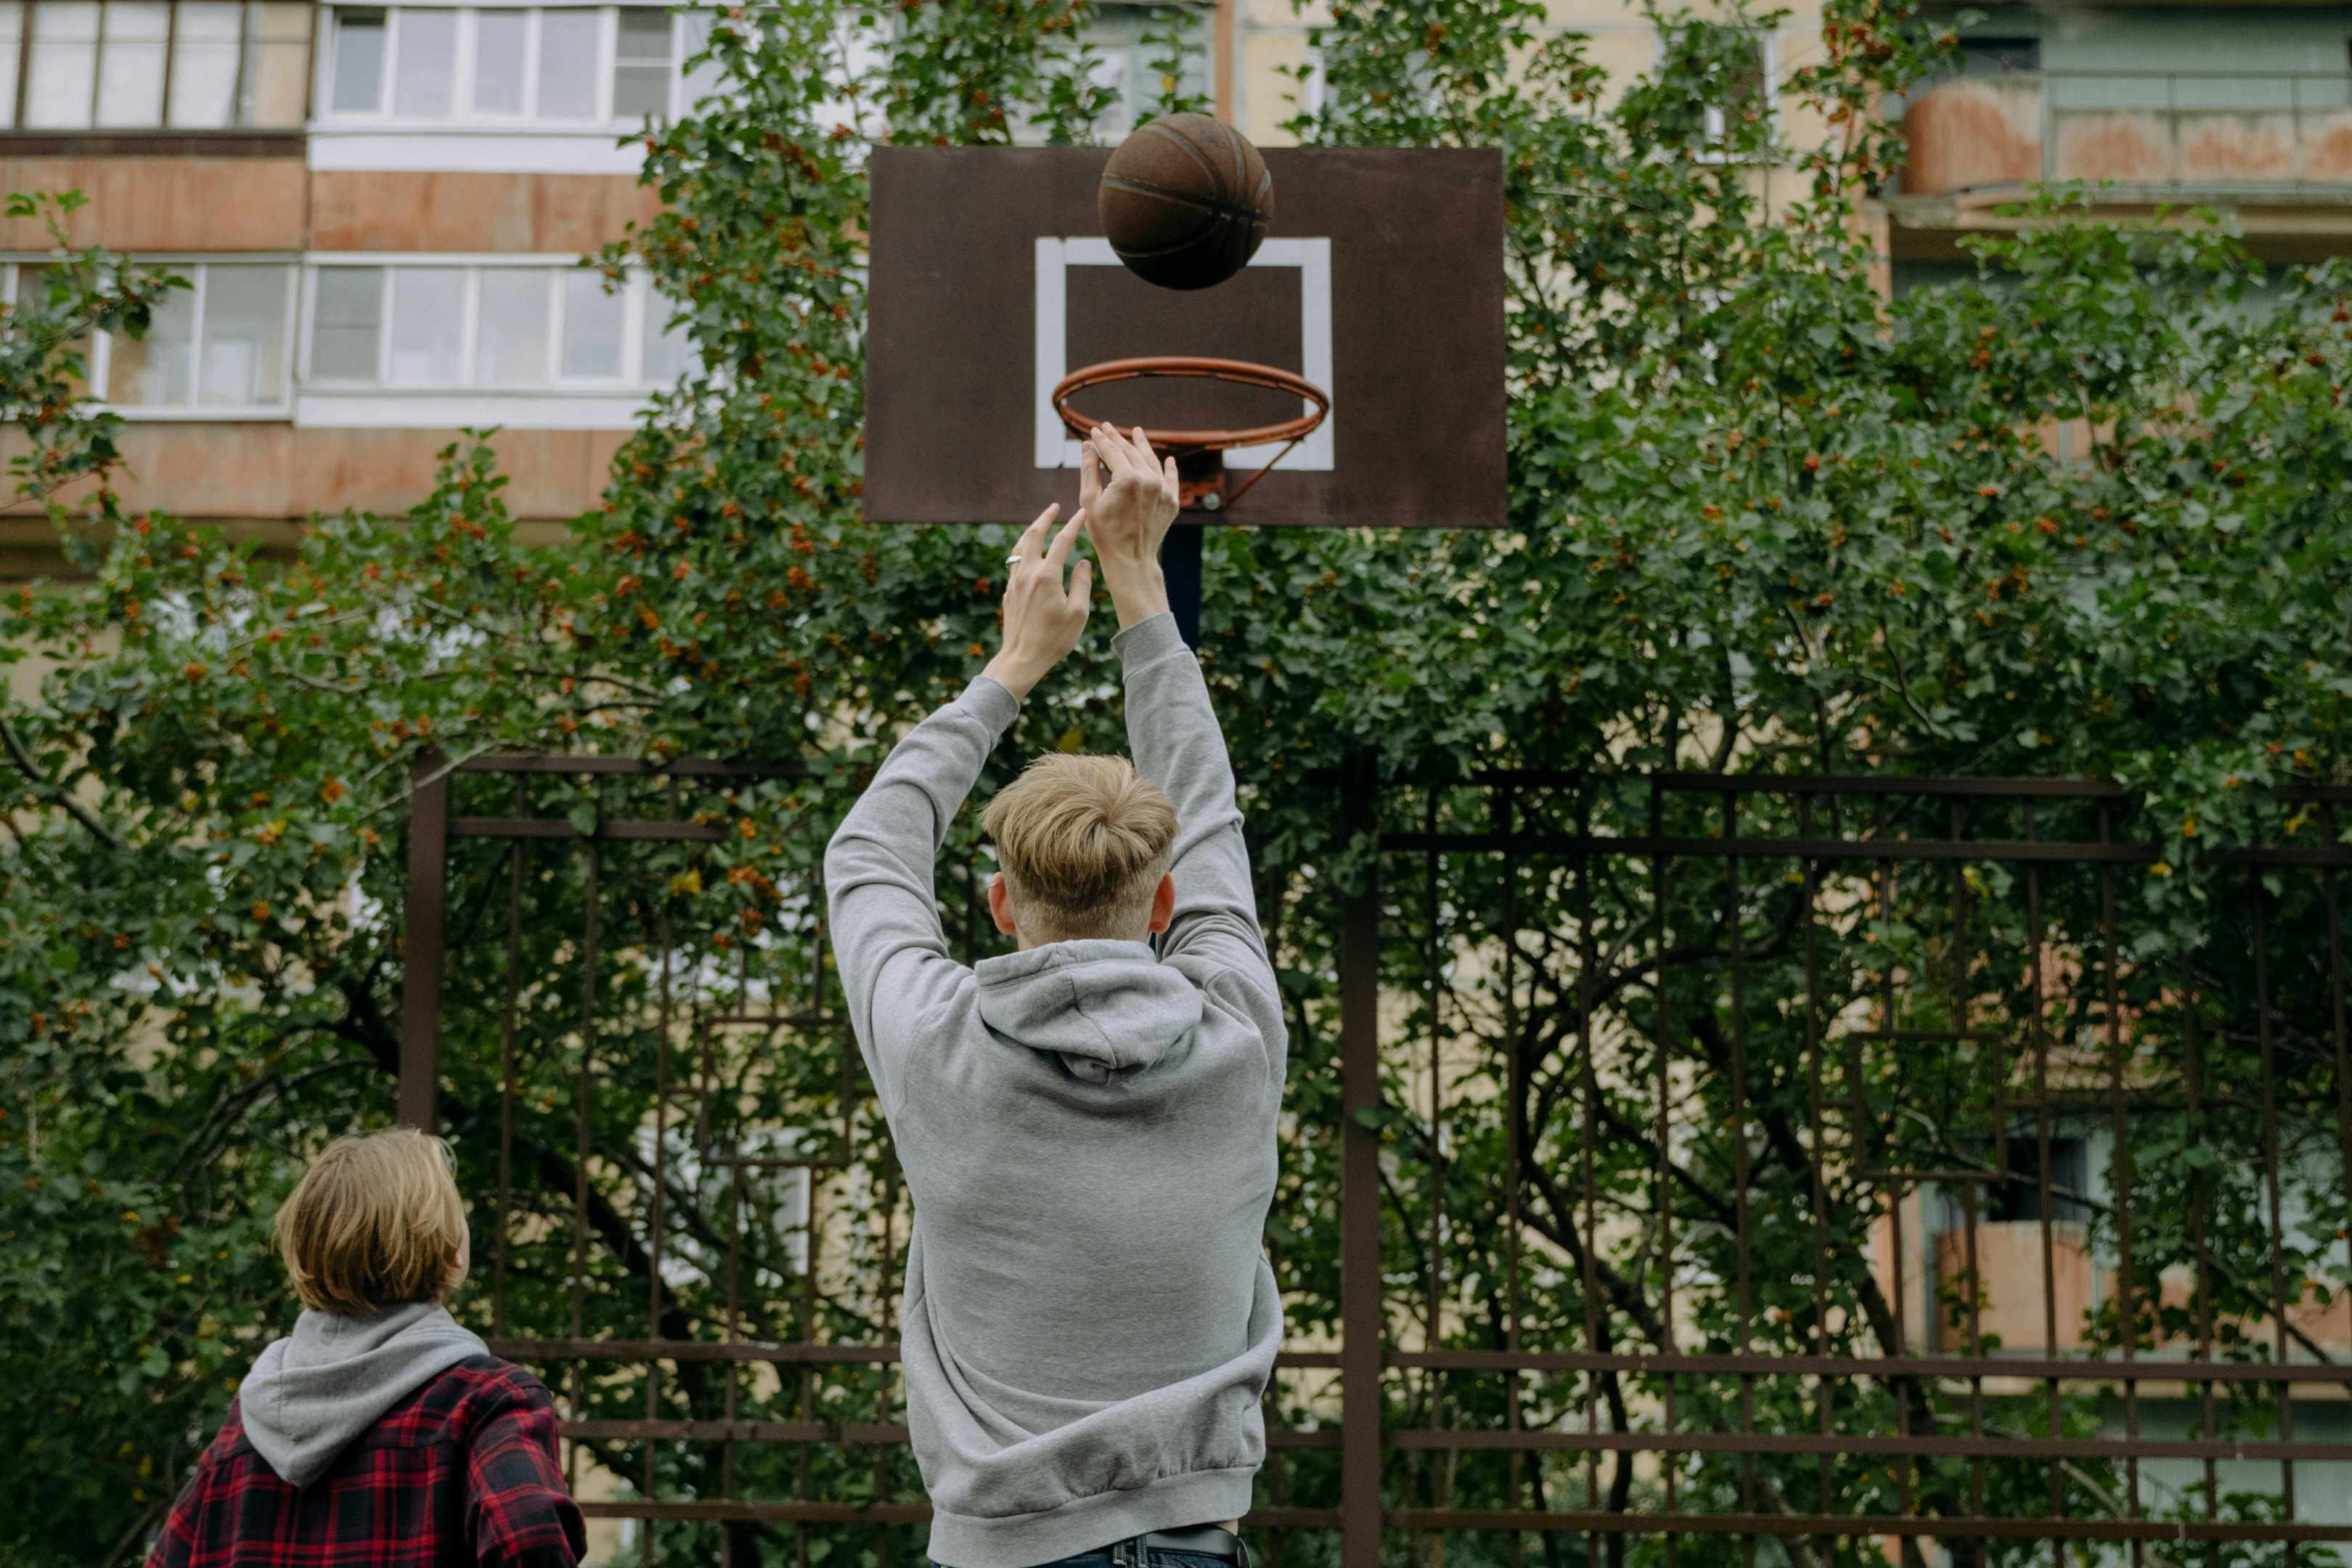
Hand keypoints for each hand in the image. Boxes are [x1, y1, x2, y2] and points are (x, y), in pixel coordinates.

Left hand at [981, 504, 1091, 698]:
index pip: (1062, 541)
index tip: (1082, 514)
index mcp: (1047, 576)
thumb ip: (1082, 583)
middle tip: (1054, 507)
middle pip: (1033, 535)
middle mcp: (1027, 573)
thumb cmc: (1053, 640)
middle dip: (1045, 518)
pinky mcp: (1008, 591)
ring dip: (1031, 532)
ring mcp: (1014, 581)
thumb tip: (1083, 562)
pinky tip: (1029, 555)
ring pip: (1019, 547)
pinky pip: (1014, 563)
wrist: (1021, 658)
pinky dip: (1023, 551)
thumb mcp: (1078, 613)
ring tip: (1040, 524)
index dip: (1073, 524)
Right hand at [1080, 424, 1178, 628]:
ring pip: (1152, 461)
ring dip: (1142, 445)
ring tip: (1137, 432)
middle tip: (1108, 428)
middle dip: (1118, 439)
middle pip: (1132, 452)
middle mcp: (1149, 480)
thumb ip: (1089, 470)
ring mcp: (1163, 490)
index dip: (1102, 440)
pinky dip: (1169, 468)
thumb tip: (1087, 445)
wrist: (1131, 560)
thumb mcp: (1090, 501)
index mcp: (1127, 478)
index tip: (1094, 431)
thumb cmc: (1105, 533)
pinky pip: (1171, 479)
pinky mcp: (1172, 501)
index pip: (1112, 451)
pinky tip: (1168, 459)